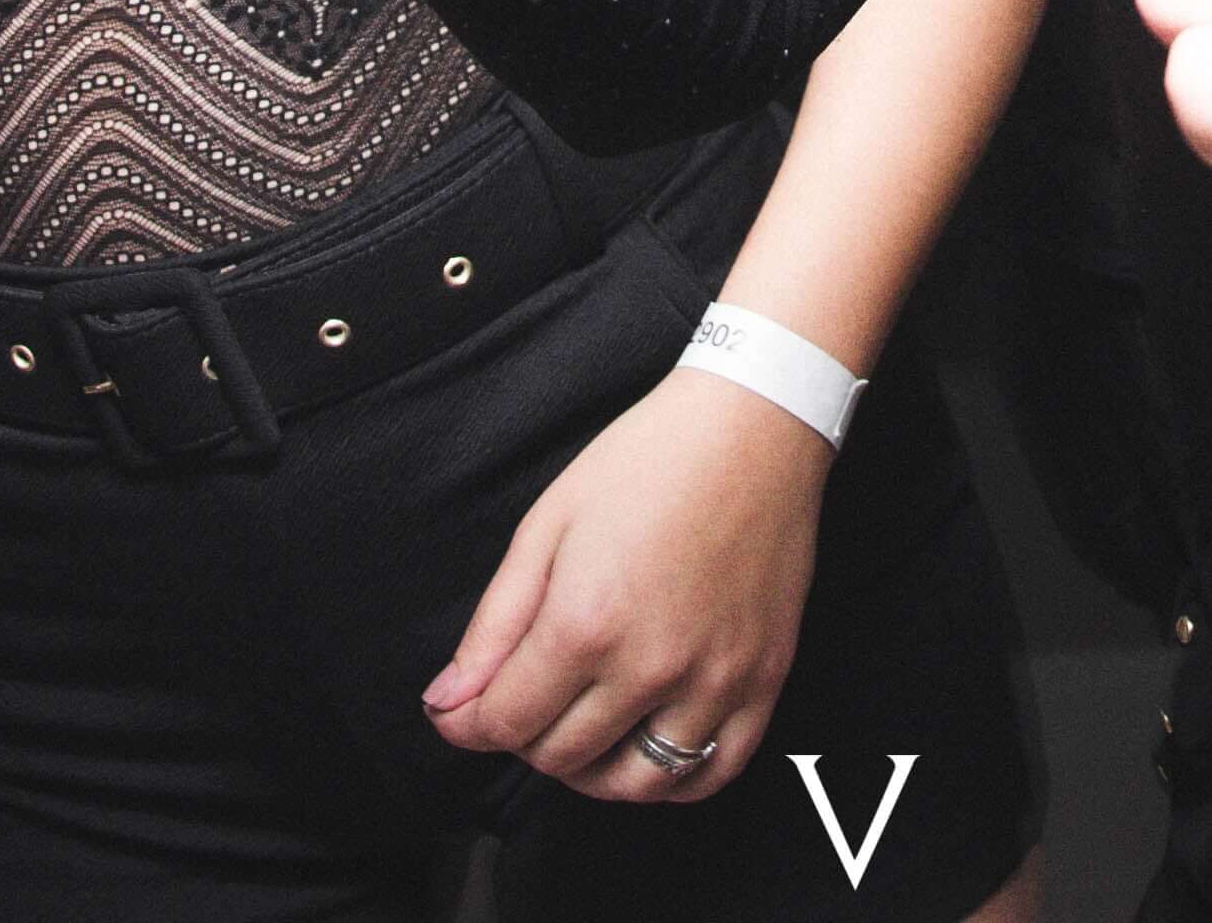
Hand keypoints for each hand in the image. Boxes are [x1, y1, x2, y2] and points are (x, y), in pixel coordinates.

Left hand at [424, 368, 832, 799]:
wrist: (752, 427)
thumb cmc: (648, 461)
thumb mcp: (546, 526)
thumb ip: (494, 625)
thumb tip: (448, 702)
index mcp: (586, 622)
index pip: (507, 722)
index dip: (468, 724)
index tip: (460, 711)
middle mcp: (651, 666)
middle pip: (562, 757)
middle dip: (523, 738)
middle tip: (522, 698)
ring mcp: (715, 680)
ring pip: (635, 784)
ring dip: (591, 772)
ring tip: (578, 731)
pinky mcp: (763, 681)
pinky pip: (714, 772)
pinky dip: (672, 781)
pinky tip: (646, 747)